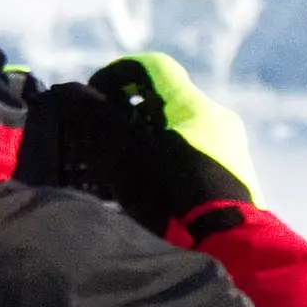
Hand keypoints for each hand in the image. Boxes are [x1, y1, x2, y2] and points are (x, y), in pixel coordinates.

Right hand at [27, 53, 253, 232]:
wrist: (227, 240)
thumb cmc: (171, 195)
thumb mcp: (124, 156)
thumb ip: (96, 119)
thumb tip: (71, 92)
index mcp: (192, 104)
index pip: (152, 66)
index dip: (118, 74)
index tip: (96, 99)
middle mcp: (216, 114)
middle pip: (165, 96)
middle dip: (129, 109)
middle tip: (106, 135)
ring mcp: (230, 141)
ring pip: (179, 123)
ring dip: (148, 133)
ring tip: (126, 162)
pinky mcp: (235, 167)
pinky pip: (195, 145)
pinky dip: (168, 151)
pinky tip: (154, 179)